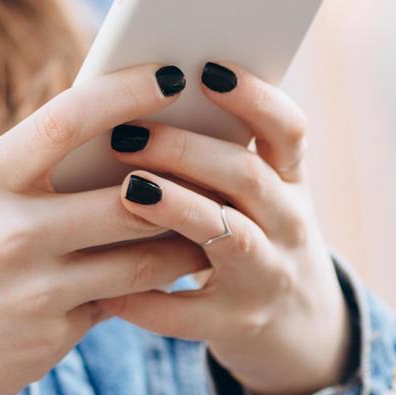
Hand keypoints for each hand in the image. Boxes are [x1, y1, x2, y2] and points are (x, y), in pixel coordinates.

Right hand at [0, 63, 211, 394]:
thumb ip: (29, 172)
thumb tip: (109, 136)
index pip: (68, 119)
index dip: (125, 92)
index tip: (166, 74)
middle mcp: (11, 230)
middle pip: (129, 194)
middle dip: (181, 179)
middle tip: (217, 157)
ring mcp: (34, 288)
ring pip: (143, 254)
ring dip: (184, 238)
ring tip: (212, 219)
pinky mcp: (52, 336)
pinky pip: (123, 299)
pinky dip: (150, 284)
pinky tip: (171, 271)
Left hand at [95, 61, 353, 394]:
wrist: (292, 324)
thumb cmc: (242, 227)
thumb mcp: (248, 188)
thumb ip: (209, 147)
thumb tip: (131, 89)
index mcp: (288, 179)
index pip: (287, 129)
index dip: (254, 97)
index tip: (206, 69)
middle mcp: (287, 224)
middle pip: (247, 177)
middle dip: (186, 150)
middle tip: (127, 134)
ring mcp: (266, 277)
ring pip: (231, 238)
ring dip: (178, 208)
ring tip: (126, 189)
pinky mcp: (236, 324)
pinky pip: (190, 313)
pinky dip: (147, 300)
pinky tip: (104, 284)